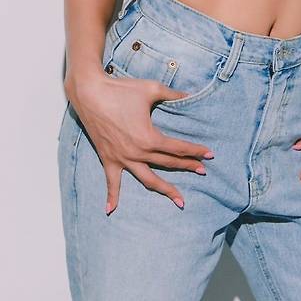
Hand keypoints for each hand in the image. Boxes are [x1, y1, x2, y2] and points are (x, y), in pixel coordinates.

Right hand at [66, 71, 215, 212]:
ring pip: (148, 179)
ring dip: (165, 189)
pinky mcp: (108, 159)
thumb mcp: (152, 89)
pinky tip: (111, 210)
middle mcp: (138, 153)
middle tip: (202, 171)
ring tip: (180, 200)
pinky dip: (112, 197)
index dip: (196, 151)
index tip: (210, 155)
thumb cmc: (122, 89)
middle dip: (187, 167)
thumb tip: (190, 95)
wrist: (91, 93)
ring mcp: (122, 158)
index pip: (178, 148)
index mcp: (150, 138)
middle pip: (168, 163)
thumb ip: (173, 94)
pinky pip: (111, 182)